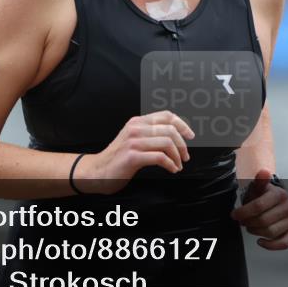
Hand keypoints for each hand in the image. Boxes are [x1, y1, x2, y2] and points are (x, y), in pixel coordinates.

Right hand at [77, 111, 194, 194]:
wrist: (97, 171)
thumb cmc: (118, 157)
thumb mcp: (133, 138)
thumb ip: (149, 133)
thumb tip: (174, 135)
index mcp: (138, 122)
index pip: (167, 115)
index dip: (182, 125)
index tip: (190, 136)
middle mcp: (136, 128)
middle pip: (170, 129)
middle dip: (182, 144)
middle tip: (185, 156)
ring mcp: (133, 142)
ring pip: (167, 142)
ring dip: (177, 156)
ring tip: (178, 164)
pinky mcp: (132, 156)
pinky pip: (160, 157)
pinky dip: (170, 164)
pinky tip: (172, 169)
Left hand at [231, 168, 287, 249]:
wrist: (274, 202)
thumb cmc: (263, 196)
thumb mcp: (258, 187)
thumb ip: (259, 181)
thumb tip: (263, 171)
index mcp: (280, 194)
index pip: (258, 206)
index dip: (244, 212)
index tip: (234, 215)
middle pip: (263, 221)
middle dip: (249, 222)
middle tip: (243, 222)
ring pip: (271, 232)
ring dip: (256, 232)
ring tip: (251, 227)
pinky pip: (284, 244)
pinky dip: (271, 245)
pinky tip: (260, 241)